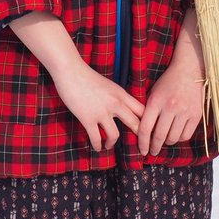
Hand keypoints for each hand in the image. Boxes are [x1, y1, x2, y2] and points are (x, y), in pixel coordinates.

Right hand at [8, 11, 143, 151]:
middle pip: (135, 124)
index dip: (148, 122)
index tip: (147, 132)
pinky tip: (97, 147)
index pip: (142, 110)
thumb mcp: (108, 85)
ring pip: (115, 135)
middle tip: (138, 146)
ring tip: (108, 145)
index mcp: (121, 94)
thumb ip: (116, 97)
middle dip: (139, 138)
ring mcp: (102, 112)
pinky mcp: (88, 118)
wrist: (70, 71)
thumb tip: (121, 109)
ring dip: (112, 144)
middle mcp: (115, 103)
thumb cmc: (86, 76)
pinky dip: (97, 146)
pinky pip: (96, 138)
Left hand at [138, 8, 204, 155]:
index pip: (145, 128)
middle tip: (152, 151)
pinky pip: (186, 135)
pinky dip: (179, 139)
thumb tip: (142, 131)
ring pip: (173, 138)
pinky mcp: (196, 115)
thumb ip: (148, 110)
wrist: (190, 70)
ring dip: (167, 142)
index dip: (142, 142)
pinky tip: (176, 135)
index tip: (142, 150)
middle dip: (154, 147)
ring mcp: (184, 111)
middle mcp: (170, 107)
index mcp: (156, 101)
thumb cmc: (168, 82)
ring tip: (164, 140)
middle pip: (159, 136)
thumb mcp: (153, 92)